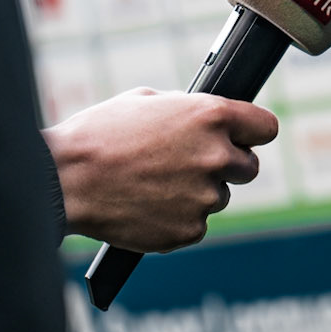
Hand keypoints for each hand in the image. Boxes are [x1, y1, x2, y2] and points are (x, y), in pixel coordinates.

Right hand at [44, 88, 278, 251]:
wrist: (64, 180)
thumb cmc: (99, 135)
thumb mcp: (146, 101)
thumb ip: (187, 110)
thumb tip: (205, 120)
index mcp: (211, 116)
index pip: (266, 127)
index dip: (252, 132)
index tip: (245, 137)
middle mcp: (216, 156)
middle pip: (249, 167)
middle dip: (226, 166)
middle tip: (192, 164)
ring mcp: (205, 197)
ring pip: (218, 197)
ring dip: (198, 193)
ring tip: (155, 184)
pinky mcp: (190, 230)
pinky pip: (196, 224)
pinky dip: (178, 218)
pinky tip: (148, 206)